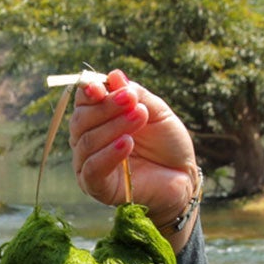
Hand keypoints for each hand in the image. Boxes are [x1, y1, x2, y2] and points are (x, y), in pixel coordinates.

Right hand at [70, 68, 202, 238]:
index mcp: (98, 119)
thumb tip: (114, 75)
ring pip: (87, 142)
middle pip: (80, 120)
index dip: (89, 91)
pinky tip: (127, 143)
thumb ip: (134, 94)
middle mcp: (87, 141)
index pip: (83, 101)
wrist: (183, 176)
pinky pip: (92, 169)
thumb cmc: (167, 144)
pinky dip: (108, 154)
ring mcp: (89, 165)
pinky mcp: (97, 187)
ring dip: (113, 127)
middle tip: (131, 101)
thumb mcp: (155, 112)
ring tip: (139, 118)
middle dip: (106, 107)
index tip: (104, 86)